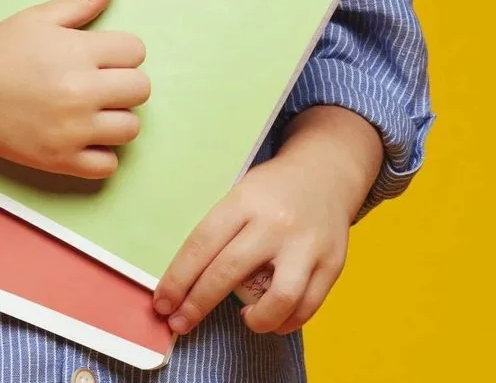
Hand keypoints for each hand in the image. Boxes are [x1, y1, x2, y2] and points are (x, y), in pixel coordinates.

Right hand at [0, 0, 149, 178]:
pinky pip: (109, 165)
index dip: (121, 51)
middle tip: (97, 82)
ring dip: (117, 118)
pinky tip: (83, 136)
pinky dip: (101, 153)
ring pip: (131, 128)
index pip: (136, 51)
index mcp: (78, 52)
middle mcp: (80, 92)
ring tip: (91, 109)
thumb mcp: (41, 17)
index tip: (100, 56)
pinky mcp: (62, 160)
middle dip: (124, 82)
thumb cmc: (1, 51)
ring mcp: (73, 130)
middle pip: (141, 89)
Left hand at [153, 146, 352, 336]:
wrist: (326, 174)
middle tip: (180, 322)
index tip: (162, 304)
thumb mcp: (240, 193)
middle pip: (229, 272)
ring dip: (255, 320)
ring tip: (245, 318)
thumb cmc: (272, 190)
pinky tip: (272, 318)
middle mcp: (276, 223)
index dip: (177, 279)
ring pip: (279, 298)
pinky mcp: (332, 264)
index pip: (202, 244)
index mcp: (245, 200)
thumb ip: (220, 232)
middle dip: (198, 304)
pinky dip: (285, 322)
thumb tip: (183, 281)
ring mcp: (307, 245)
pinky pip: (307, 307)